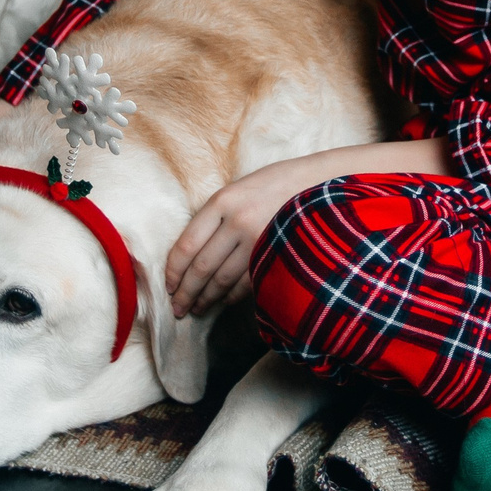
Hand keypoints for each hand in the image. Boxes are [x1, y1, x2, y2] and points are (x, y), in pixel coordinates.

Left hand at [165, 156, 322, 318]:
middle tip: (178, 308)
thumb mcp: (239, 189)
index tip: (169, 286)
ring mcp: (259, 239)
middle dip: (186, 293)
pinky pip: (247, 282)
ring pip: (223, 280)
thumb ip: (215, 218)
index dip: (173, 271)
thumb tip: (189, 257)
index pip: (186, 244)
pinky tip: (224, 301)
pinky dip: (232, 296)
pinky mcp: (277, 255)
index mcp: (223, 201)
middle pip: (202, 267)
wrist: (321, 182)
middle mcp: (238, 221)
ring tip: (197, 309)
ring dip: (207, 299)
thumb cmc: (275, 185)